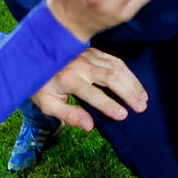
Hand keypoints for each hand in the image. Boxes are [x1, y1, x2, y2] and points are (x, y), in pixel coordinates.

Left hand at [32, 48, 148, 129]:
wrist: (34, 58)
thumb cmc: (41, 84)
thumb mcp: (48, 104)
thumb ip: (69, 115)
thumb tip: (90, 126)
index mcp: (68, 79)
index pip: (93, 94)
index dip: (110, 105)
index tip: (124, 115)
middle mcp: (81, 66)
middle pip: (111, 77)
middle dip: (129, 93)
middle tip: (141, 107)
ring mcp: (89, 56)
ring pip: (117, 67)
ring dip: (133, 83)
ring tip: (144, 98)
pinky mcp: (95, 52)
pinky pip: (116, 61)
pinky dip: (129, 73)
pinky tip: (136, 85)